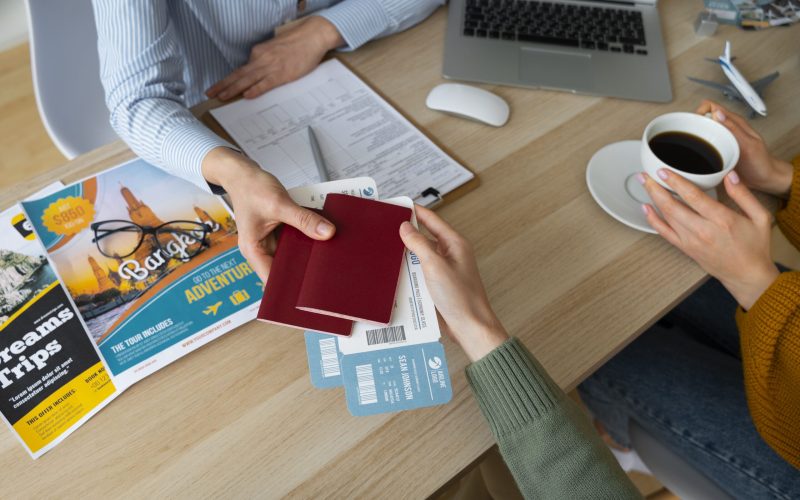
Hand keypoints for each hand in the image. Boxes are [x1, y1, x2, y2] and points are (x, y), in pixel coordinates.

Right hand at [202, 148, 334, 280]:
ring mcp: (270, 242)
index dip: (291, 286)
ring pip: (292, 256)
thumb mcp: (279, 204)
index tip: (311, 290)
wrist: (243, 173)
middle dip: (303, 270)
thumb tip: (327, 233)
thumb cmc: (251, 188)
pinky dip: (306, 240)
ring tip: (327, 258)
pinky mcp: (278, 233)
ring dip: (307, 254)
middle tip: (326, 273)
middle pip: (285, 269)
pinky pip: (295, 242)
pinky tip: (321, 240)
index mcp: (253, 251)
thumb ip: (304, 220)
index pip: (273, 279)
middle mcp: (261, 250)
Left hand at [206, 17, 342, 100]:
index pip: (241, 69)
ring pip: (247, 79)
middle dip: (223, 85)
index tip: (218, 87)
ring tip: (221, 97)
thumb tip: (257, 72)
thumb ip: (265, 60)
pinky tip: (246, 95)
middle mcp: (261, 59)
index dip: (228, 80)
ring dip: (233, 89)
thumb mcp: (275, 50)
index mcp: (259, 53)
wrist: (312, 36)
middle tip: (210, 93)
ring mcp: (271, 66)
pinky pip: (265, 83)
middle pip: (238, 74)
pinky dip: (255, 89)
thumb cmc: (296, 44)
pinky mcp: (282, 74)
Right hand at [399, 206, 508, 361]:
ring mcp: (444, 269)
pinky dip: (408, 271)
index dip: (414, 211)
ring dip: (405, 256)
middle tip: (386, 229)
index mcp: (454, 243)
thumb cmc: (461, 297)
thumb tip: (405, 227)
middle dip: (406, 234)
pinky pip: (419, 272)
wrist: (469, 327)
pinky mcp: (437, 284)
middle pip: (424, 237)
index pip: (431, 219)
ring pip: (419, 256)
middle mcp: (450, 254)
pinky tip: (395, 273)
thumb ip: (419, 244)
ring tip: (387, 251)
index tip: (398, 206)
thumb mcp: (435, 266)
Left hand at [641, 168, 778, 309]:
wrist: (746, 275)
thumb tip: (730, 175)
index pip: (693, 196)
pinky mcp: (685, 249)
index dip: (675, 182)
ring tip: (645, 184)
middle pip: (672, 206)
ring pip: (666, 217)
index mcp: (722, 219)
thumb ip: (744, 195)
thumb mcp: (760, 217)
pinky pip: (664, 233)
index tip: (663, 171)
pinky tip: (646, 208)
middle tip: (645, 174)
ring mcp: (691, 241)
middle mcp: (703, 230)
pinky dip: (652, 220)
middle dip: (656, 188)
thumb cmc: (755, 246)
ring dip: (653, 199)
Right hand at [696, 100, 793, 196]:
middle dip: (694, 126)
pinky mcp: (718, 150)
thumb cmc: (760, 162)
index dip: (699, 112)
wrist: (764, 178)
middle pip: (703, 119)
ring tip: (694, 148)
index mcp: (734, 122)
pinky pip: (704, 145)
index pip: (710, 106)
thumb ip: (734, 128)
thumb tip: (718, 113)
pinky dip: (698, 149)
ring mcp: (721, 139)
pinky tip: (698, 157)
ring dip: (695, 138)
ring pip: (702, 131)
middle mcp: (726, 128)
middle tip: (693, 139)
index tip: (696, 125)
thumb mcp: (748, 144)